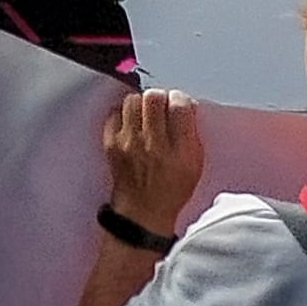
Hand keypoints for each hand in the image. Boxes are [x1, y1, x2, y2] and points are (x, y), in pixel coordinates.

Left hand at [100, 88, 203, 236]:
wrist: (143, 209)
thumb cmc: (171, 189)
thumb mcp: (195, 165)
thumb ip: (191, 134)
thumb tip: (185, 105)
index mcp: (180, 151)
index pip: (179, 107)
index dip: (180, 99)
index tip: (180, 101)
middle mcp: (153, 144)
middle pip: (153, 98)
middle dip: (160, 97)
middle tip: (162, 104)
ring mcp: (129, 142)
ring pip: (132, 101)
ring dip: (141, 102)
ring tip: (147, 113)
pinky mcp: (111, 142)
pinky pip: (115, 112)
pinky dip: (124, 113)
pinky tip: (132, 122)